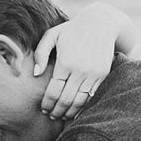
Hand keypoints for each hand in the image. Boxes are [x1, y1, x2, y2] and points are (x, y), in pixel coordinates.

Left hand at [32, 4, 122, 120]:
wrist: (101, 24)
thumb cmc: (72, 30)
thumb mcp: (52, 35)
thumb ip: (41, 53)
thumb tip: (37, 74)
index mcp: (65, 62)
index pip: (54, 91)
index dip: (47, 103)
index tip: (43, 109)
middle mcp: (80, 70)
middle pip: (66, 100)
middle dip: (57, 111)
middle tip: (51, 116)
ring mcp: (93, 74)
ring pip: (80, 101)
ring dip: (70, 112)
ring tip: (63, 116)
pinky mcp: (103, 76)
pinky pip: (92, 96)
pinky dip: (83, 106)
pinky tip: (76, 111)